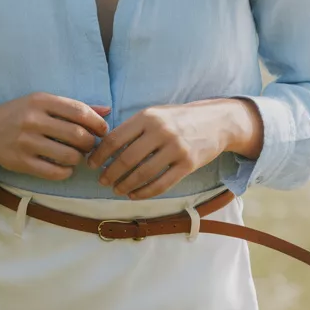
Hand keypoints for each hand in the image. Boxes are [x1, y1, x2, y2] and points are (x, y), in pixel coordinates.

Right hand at [0, 93, 111, 183]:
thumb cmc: (20, 115)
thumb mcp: (43, 103)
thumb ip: (73, 107)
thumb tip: (106, 111)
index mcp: (40, 101)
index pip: (79, 111)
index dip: (97, 123)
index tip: (103, 130)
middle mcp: (33, 120)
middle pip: (78, 135)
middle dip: (91, 143)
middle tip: (90, 145)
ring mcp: (26, 142)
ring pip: (69, 155)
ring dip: (80, 158)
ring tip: (77, 156)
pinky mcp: (21, 162)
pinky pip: (55, 172)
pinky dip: (66, 172)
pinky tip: (66, 167)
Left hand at [86, 98, 259, 199]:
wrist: (217, 121)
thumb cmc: (180, 119)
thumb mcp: (155, 114)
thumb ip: (133, 128)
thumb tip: (104, 147)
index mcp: (148, 117)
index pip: (115, 139)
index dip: (100, 155)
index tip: (92, 164)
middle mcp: (161, 131)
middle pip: (127, 159)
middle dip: (110, 173)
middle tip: (102, 181)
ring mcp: (176, 148)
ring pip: (143, 174)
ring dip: (126, 185)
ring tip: (117, 189)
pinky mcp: (188, 164)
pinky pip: (161, 183)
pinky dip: (145, 192)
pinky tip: (135, 195)